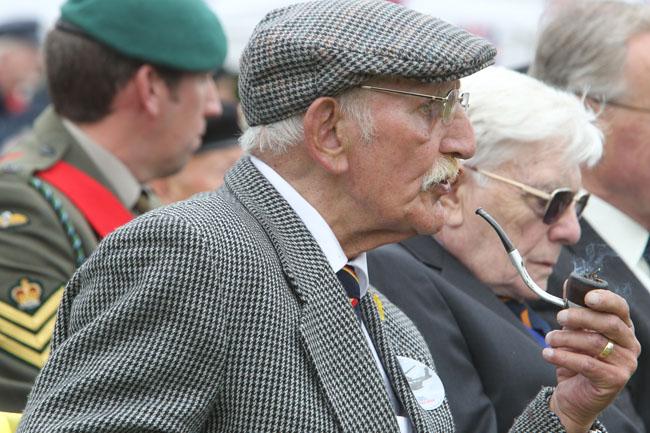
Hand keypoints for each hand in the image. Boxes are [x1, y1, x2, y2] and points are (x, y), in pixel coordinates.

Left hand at [542, 289, 639, 432]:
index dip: (605, 299)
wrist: (573, 395)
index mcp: (623, 329)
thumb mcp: (574, 332)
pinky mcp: (614, 380)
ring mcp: (626, 364)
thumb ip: (574, 310)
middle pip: (609, 324)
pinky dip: (564, 356)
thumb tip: (568, 285)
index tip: (586, 296)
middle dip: (581, 317)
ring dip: (566, 338)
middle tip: (560, 317)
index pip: (620, 308)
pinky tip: (548, 354)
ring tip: (550, 339)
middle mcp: (630, 345)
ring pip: (595, 343)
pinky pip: (587, 363)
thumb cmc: (576, 359)